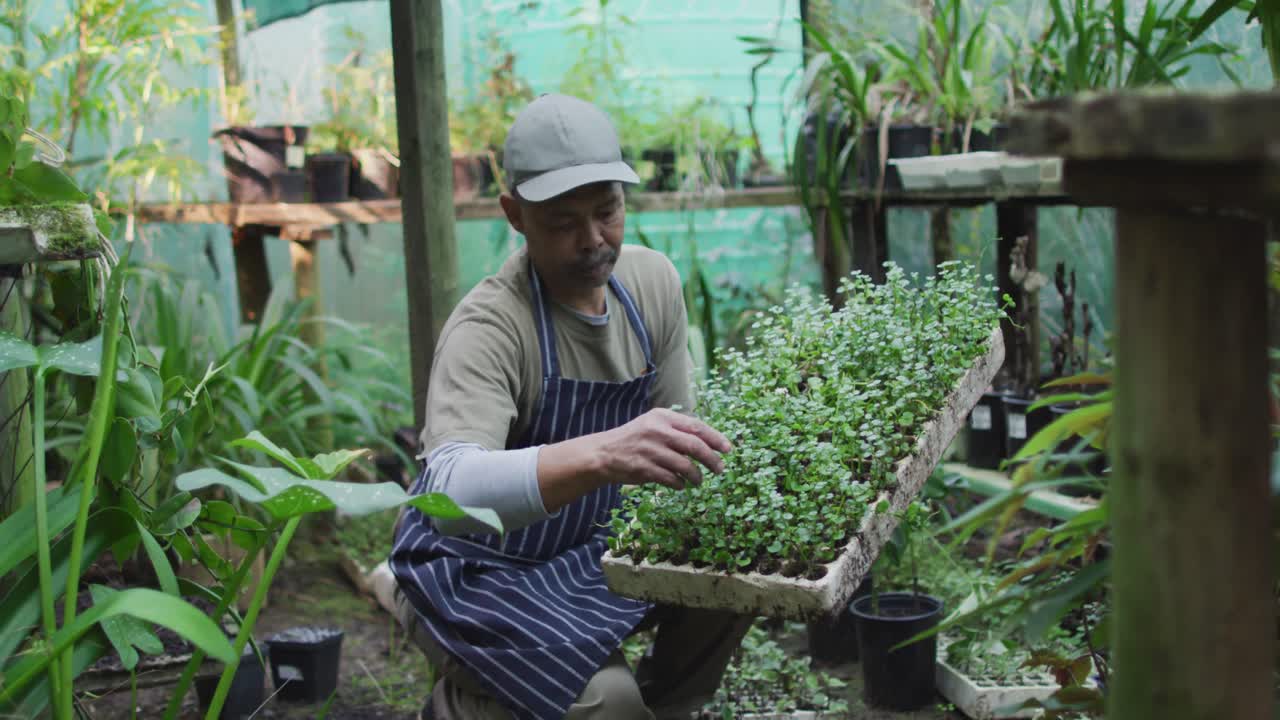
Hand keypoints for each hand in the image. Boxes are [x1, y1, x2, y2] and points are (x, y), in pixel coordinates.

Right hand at [588, 408, 731, 490]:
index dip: (716, 439)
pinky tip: (681, 485)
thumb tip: (710, 442)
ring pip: (685, 466)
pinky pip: (671, 479)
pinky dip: (680, 484)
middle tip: (720, 469)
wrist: (604, 453)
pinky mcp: (644, 468)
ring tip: (699, 481)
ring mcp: (650, 450)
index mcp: (663, 417)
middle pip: (695, 446)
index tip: (728, 449)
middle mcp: (658, 431)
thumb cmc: (635, 439)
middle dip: (712, 460)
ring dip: (697, 476)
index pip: (696, 426)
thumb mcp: (654, 425)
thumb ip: (677, 429)